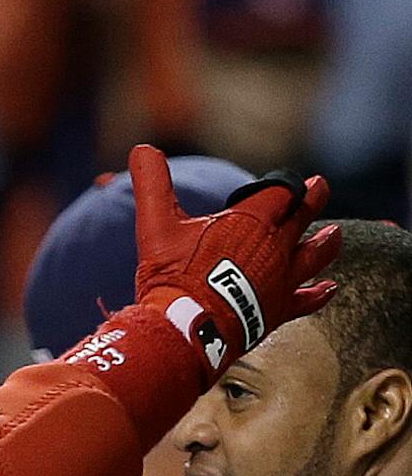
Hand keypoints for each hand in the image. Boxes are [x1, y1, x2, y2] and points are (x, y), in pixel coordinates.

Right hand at [129, 143, 338, 380]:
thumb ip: (152, 184)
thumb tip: (142, 149)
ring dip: (327, 240)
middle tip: (319, 186)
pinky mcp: (280, 308)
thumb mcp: (155, 224)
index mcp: (252, 221)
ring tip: (334, 233)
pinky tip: (329, 287)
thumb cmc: (172, 274)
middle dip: (313, 197)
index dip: (283, 183)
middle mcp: (276, 245)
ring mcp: (282, 278)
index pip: (282, 190)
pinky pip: (310, 298)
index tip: (282, 183)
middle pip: (305, 213)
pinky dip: (321, 292)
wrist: (186, 326)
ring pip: (318, 253)